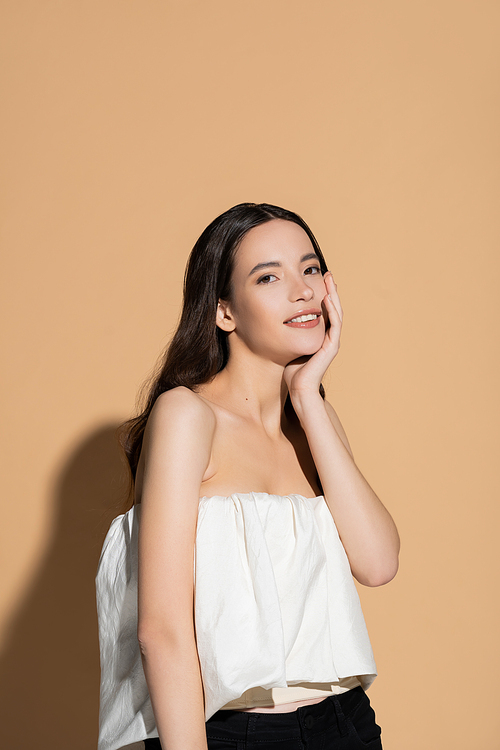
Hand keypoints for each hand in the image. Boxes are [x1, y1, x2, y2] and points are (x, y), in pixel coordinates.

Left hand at [283, 271, 342, 397]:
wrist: (298, 388)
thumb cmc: (290, 369)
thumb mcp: (287, 343)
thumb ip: (287, 331)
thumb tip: (272, 317)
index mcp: (320, 334)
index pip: (324, 310)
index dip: (322, 293)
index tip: (317, 278)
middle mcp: (328, 336)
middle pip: (333, 308)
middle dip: (330, 290)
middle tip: (327, 274)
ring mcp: (332, 341)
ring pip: (336, 312)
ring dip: (334, 295)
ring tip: (329, 280)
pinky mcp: (331, 346)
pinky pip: (334, 324)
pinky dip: (331, 310)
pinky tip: (327, 298)